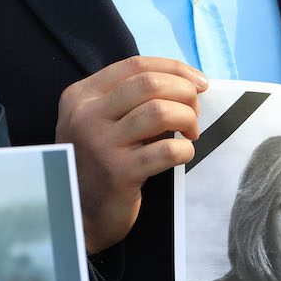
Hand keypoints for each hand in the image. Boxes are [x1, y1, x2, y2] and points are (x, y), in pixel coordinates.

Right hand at [55, 57, 207, 253]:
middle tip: (195, 113)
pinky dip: (185, 150)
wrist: (81, 216)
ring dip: (187, 119)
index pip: (135, 65)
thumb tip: (186, 84)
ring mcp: (100, 144)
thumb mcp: (104, 125)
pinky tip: (183, 155)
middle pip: (149, 83)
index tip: (199, 82)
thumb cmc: (103, 166)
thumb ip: (133, 102)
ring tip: (190, 134)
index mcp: (81, 96)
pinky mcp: (118, 173)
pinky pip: (167, 150)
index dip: (174, 69)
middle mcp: (85, 115)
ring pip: (160, 111)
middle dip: (184, 93)